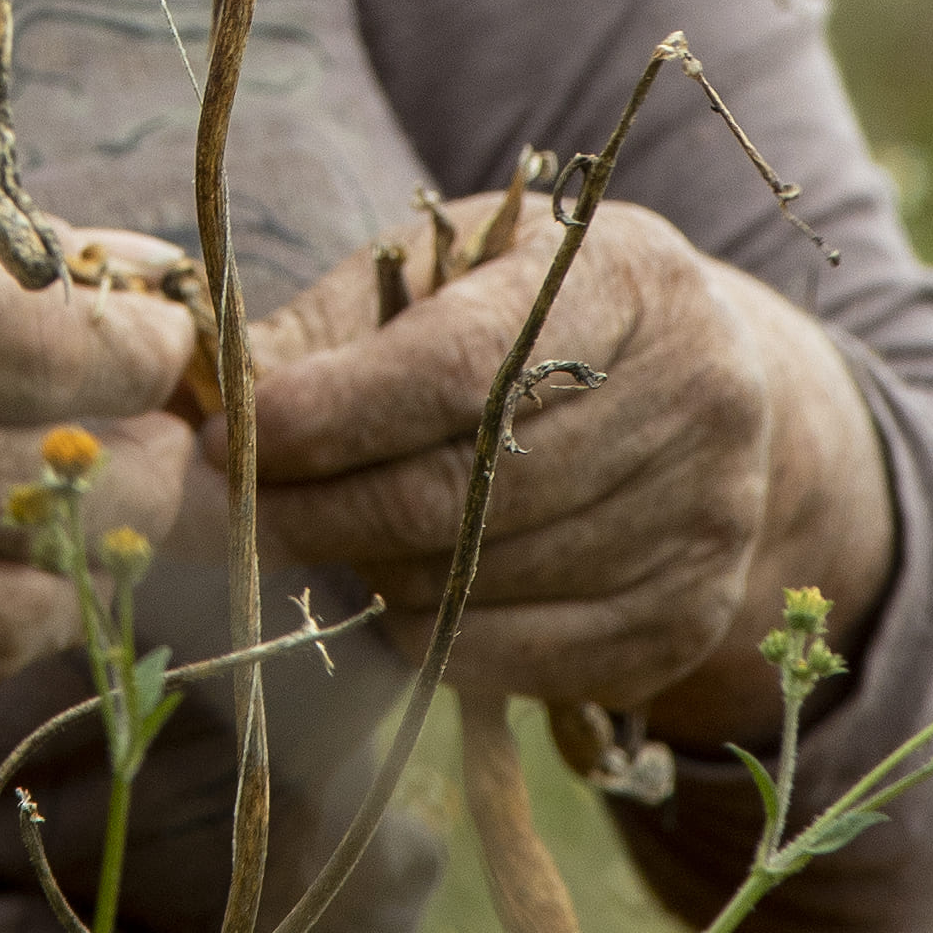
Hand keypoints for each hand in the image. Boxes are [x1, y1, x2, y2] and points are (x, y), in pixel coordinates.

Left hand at [233, 192, 894, 739]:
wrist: (720, 399)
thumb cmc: (549, 323)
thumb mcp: (456, 274)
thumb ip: (338, 326)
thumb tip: (212, 389)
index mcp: (629, 276)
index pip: (464, 365)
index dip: (335, 414)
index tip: (235, 442)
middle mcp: (696, 393)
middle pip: (468, 488)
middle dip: (325, 511)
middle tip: (240, 518)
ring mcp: (707, 515)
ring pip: (482, 583)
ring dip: (374, 578)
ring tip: (332, 544)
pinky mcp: (691, 616)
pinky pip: (520, 659)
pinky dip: (435, 642)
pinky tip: (403, 601)